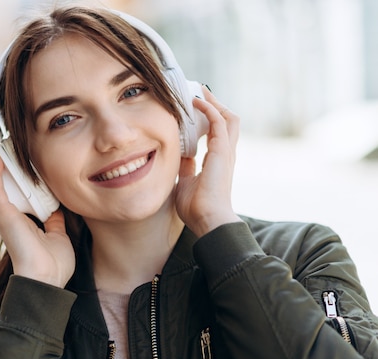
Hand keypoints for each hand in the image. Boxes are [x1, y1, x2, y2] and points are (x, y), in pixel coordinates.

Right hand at [0, 146, 74, 287]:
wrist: (47, 280)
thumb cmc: (53, 265)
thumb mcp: (57, 235)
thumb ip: (54, 220)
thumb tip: (56, 208)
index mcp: (18, 222)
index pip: (6, 196)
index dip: (5, 179)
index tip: (11, 161)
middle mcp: (7, 218)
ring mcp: (4, 217)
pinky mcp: (5, 216)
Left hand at [175, 88, 241, 237]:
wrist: (207, 219)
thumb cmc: (196, 207)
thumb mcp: (185, 182)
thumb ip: (185, 167)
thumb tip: (179, 156)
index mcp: (218, 161)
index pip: (216, 133)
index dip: (207, 119)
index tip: (194, 108)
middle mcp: (225, 154)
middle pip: (227, 121)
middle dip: (214, 105)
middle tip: (199, 93)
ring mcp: (226, 152)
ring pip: (228, 118)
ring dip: (214, 103)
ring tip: (200, 91)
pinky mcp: (222, 151)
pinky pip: (219, 122)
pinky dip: (209, 108)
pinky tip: (197, 101)